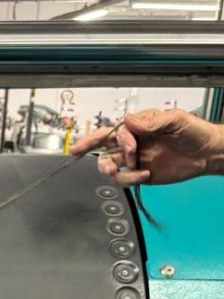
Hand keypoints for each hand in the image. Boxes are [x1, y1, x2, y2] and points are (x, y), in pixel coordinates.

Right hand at [71, 108, 223, 186]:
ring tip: (117, 171)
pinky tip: (144, 175)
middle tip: (99, 159)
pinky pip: (123, 179)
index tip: (129, 145)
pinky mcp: (139, 174)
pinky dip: (129, 179)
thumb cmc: (194, 132)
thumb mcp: (176, 119)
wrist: (206, 154)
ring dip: (110, 169)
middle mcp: (133, 141)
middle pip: (102, 145)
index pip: (115, 129)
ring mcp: (135, 158)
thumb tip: (129, 121)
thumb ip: (152, 121)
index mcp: (139, 125)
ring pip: (109, 164)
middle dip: (92, 149)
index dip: (117, 138)